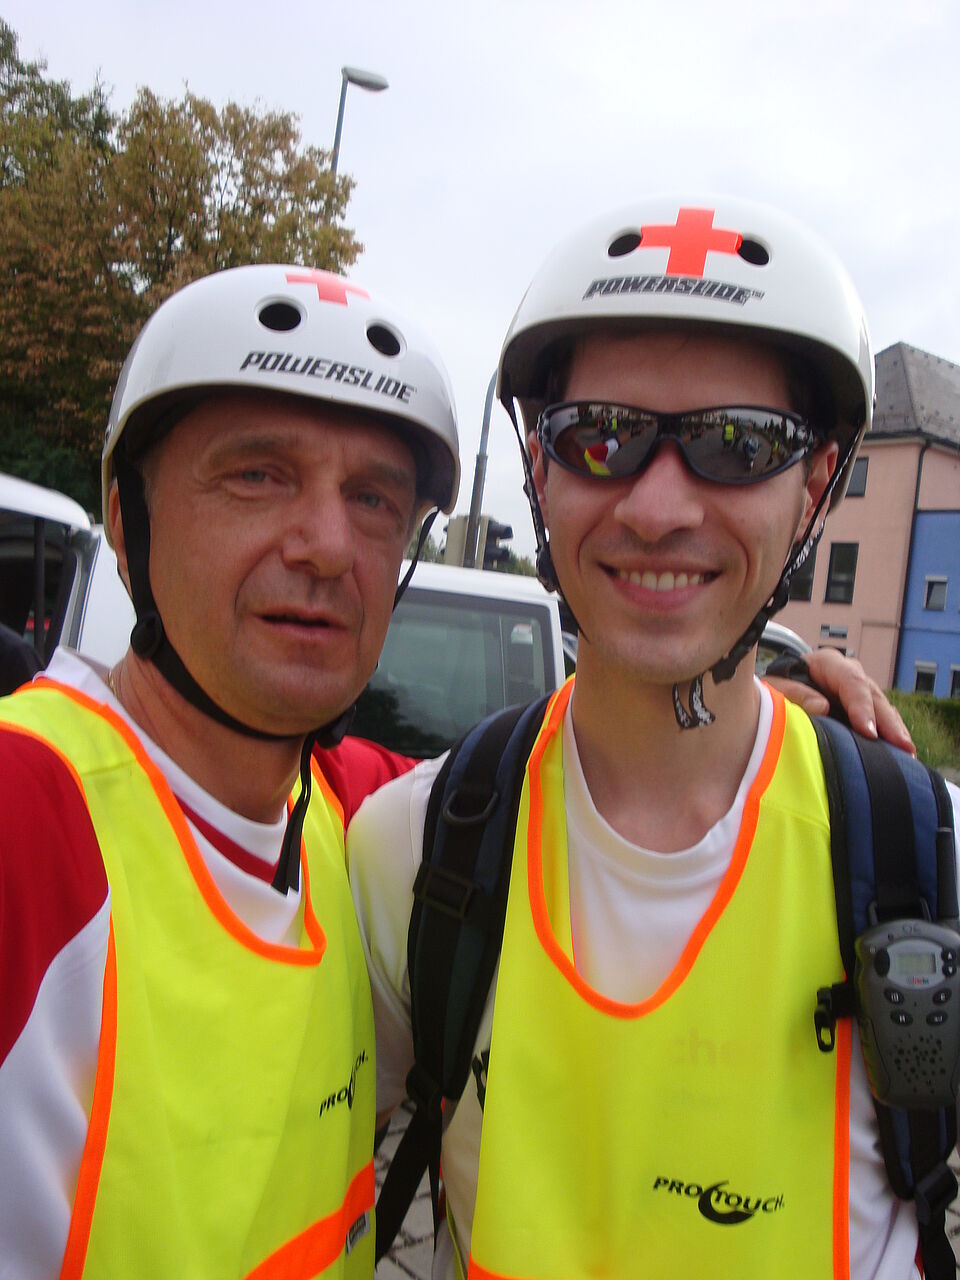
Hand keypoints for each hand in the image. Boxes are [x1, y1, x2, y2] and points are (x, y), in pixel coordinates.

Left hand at [767, 648, 915, 755]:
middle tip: (902, 746)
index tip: (868, 732)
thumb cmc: (774, 689)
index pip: (851, 682)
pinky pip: (881, 720)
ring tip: (908, 754)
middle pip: (874, 695)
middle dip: (888, 722)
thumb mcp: (775, 689)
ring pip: (883, 708)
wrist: (774, 691)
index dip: (862, 707)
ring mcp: (858, 690)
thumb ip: (795, 694)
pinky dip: (890, 736)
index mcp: (827, 663)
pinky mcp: (862, 707)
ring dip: (895, 731)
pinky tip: (900, 755)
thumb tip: (822, 707)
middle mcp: (848, 673)